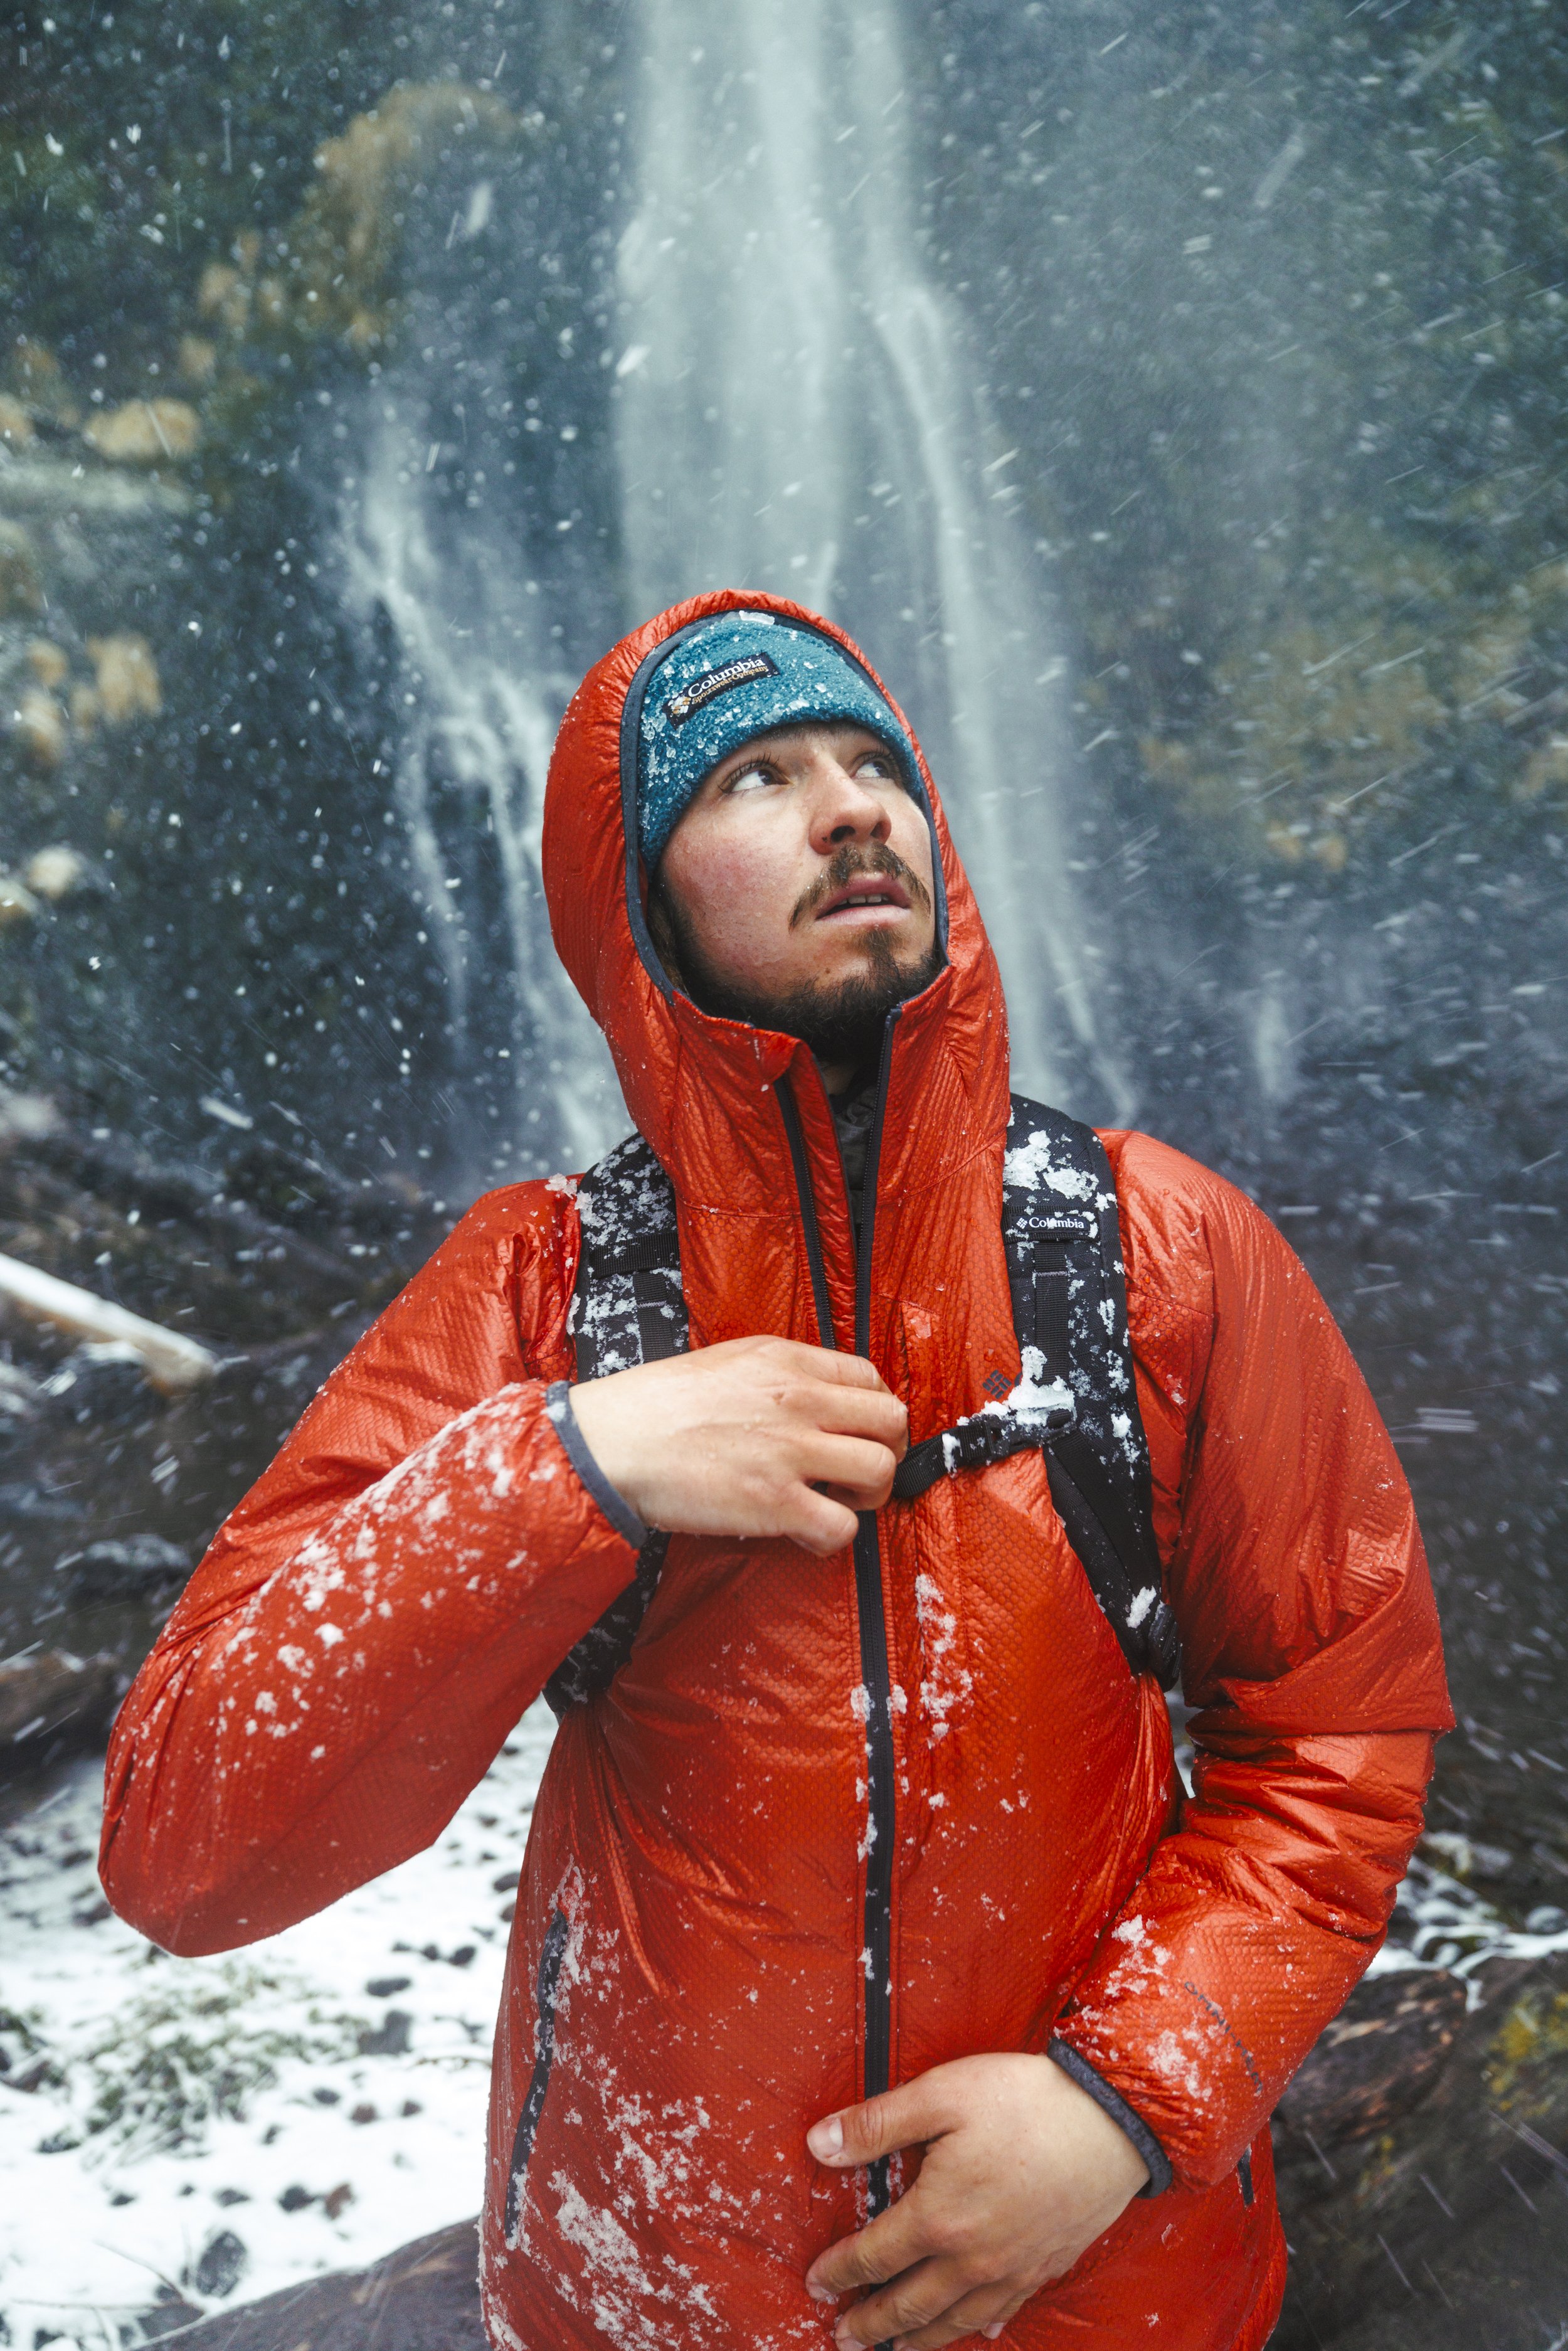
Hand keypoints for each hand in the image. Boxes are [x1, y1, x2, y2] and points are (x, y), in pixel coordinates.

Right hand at [568, 1335, 906, 1556]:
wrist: (613, 1441)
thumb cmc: (654, 1405)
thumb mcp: (726, 1362)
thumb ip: (778, 1375)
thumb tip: (812, 1400)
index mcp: (786, 1361)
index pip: (869, 1377)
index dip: (875, 1411)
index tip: (861, 1432)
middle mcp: (798, 1400)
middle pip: (891, 1421)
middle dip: (887, 1451)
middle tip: (859, 1472)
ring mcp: (790, 1451)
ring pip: (880, 1471)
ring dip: (868, 1495)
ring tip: (837, 1502)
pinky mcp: (775, 1503)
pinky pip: (842, 1527)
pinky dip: (834, 1538)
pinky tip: (807, 1533)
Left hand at [803, 2052, 1148, 2348]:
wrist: (1109, 2120)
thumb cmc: (1024, 2101)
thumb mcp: (940, 2095)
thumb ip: (876, 2125)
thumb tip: (818, 2145)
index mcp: (938, 2217)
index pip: (874, 2256)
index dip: (840, 2272)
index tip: (817, 2282)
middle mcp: (972, 2259)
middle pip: (909, 2304)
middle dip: (870, 2324)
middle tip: (843, 2336)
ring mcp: (1012, 2270)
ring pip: (954, 2322)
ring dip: (917, 2340)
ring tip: (893, 2350)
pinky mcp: (1045, 2266)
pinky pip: (1004, 2313)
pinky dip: (978, 2329)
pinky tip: (973, 2333)